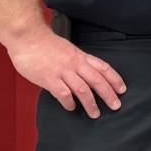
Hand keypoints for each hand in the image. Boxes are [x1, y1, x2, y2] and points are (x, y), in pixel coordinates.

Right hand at [10, 25, 124, 116]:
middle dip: (108, 94)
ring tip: (95, 114)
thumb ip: (76, 62)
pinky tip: (71, 107)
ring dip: (91, 103)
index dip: (115, 79)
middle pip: (97, 80)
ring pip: (83, 89)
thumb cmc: (45, 44)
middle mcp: (75, 64)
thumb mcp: (67, 50)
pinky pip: (63, 93)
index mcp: (81, 56)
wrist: (28, 37)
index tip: (122, 89)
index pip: (103, 68)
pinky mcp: (49, 78)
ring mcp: (62, 71)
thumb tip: (82, 75)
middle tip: (116, 106)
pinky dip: (69, 102)